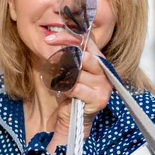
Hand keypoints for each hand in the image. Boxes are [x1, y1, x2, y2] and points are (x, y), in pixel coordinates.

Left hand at [44, 32, 112, 150]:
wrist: (72, 117)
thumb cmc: (70, 91)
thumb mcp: (68, 69)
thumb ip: (67, 55)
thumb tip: (51, 38)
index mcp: (99, 59)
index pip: (86, 41)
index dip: (68, 37)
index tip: (49, 39)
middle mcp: (104, 70)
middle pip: (84, 55)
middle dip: (63, 57)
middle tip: (51, 61)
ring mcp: (104, 85)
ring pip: (78, 73)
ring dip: (63, 78)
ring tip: (61, 84)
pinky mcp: (100, 99)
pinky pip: (76, 88)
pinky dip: (66, 90)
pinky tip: (65, 94)